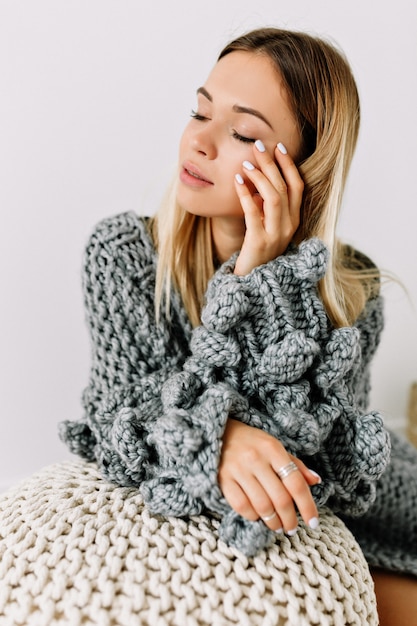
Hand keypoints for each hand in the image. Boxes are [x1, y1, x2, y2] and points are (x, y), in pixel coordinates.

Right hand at [218, 419, 320, 533]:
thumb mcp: (275, 447)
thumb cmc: (252, 443)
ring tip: (278, 526)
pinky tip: (258, 518)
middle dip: (290, 519)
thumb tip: (315, 481)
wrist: (220, 432)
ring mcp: (238, 469)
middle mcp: (256, 458)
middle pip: (280, 498)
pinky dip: (253, 516)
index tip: (313, 523)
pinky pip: (241, 506)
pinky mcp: (223, 479)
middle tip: (292, 528)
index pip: (295, 482)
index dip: (307, 506)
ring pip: (262, 505)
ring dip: (273, 522)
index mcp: (273, 449)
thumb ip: (295, 464)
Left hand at [234, 140, 303, 275]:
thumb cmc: (256, 253)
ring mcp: (276, 235)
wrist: (251, 283)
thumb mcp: (266, 226)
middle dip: (272, 164)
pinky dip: (245, 194)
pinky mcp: (259, 242)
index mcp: (294, 220)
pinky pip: (253, 213)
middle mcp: (289, 226)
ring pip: (273, 197)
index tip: (279, 147)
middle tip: (259, 145)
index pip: (298, 187)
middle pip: (285, 188)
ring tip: (246, 164)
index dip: (289, 166)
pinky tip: (236, 182)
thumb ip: (266, 208)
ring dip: (260, 177)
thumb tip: (259, 180)